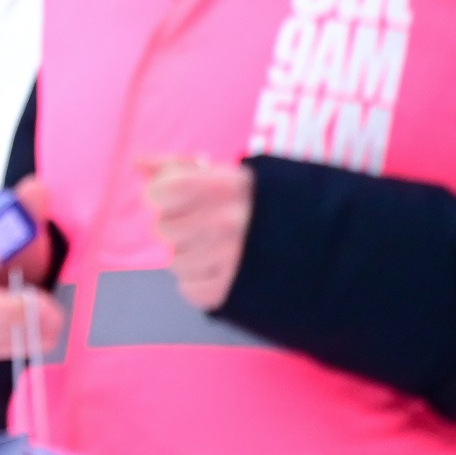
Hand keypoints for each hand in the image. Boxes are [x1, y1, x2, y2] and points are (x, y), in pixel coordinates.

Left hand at [138, 155, 252, 310]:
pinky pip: (190, 290)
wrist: (318, 243)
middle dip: (178, 229)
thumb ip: (177, 167)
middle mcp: (224, 222)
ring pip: (175, 263)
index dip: (161, 197)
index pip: (156, 195)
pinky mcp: (235, 291)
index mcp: (220, 187)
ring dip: (189, 258)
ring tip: (216, 249)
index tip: (180, 199)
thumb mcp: (224, 175)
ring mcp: (231, 259)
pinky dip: (200, 283)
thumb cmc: (260, 204)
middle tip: (204, 226)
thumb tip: (138, 162)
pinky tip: (220, 270)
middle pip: (162, 231)